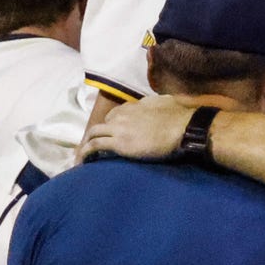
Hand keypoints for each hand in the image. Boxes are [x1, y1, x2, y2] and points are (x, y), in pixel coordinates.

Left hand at [81, 93, 201, 163]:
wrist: (183, 129)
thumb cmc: (180, 118)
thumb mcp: (167, 102)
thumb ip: (159, 102)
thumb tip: (161, 102)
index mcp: (135, 105)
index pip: (117, 113)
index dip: (112, 124)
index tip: (112, 133)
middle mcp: (123, 114)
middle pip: (103, 123)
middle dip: (98, 134)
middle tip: (96, 146)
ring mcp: (119, 128)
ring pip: (94, 133)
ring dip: (86, 144)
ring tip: (83, 156)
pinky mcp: (119, 143)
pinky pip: (95, 146)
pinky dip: (85, 153)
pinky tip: (82, 162)